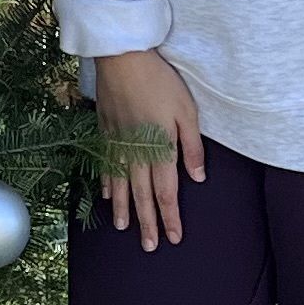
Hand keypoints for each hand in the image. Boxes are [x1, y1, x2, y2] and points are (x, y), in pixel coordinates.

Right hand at [93, 49, 207, 251]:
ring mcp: (118, 143)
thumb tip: (197, 177)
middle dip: (148, 222)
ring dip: (124, 209)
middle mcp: (138, 152)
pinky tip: (108, 195)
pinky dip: (108, 183)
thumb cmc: (160, 81)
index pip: (166, 192)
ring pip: (122, 184)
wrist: (122, 58)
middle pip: (143, 195)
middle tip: (150, 246)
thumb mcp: (187, 111)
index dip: (170, 217)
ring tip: (124, 228)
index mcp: (161, 148)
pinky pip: (106, 165)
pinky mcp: (106, 131)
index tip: (174, 237)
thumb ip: (193, 147)